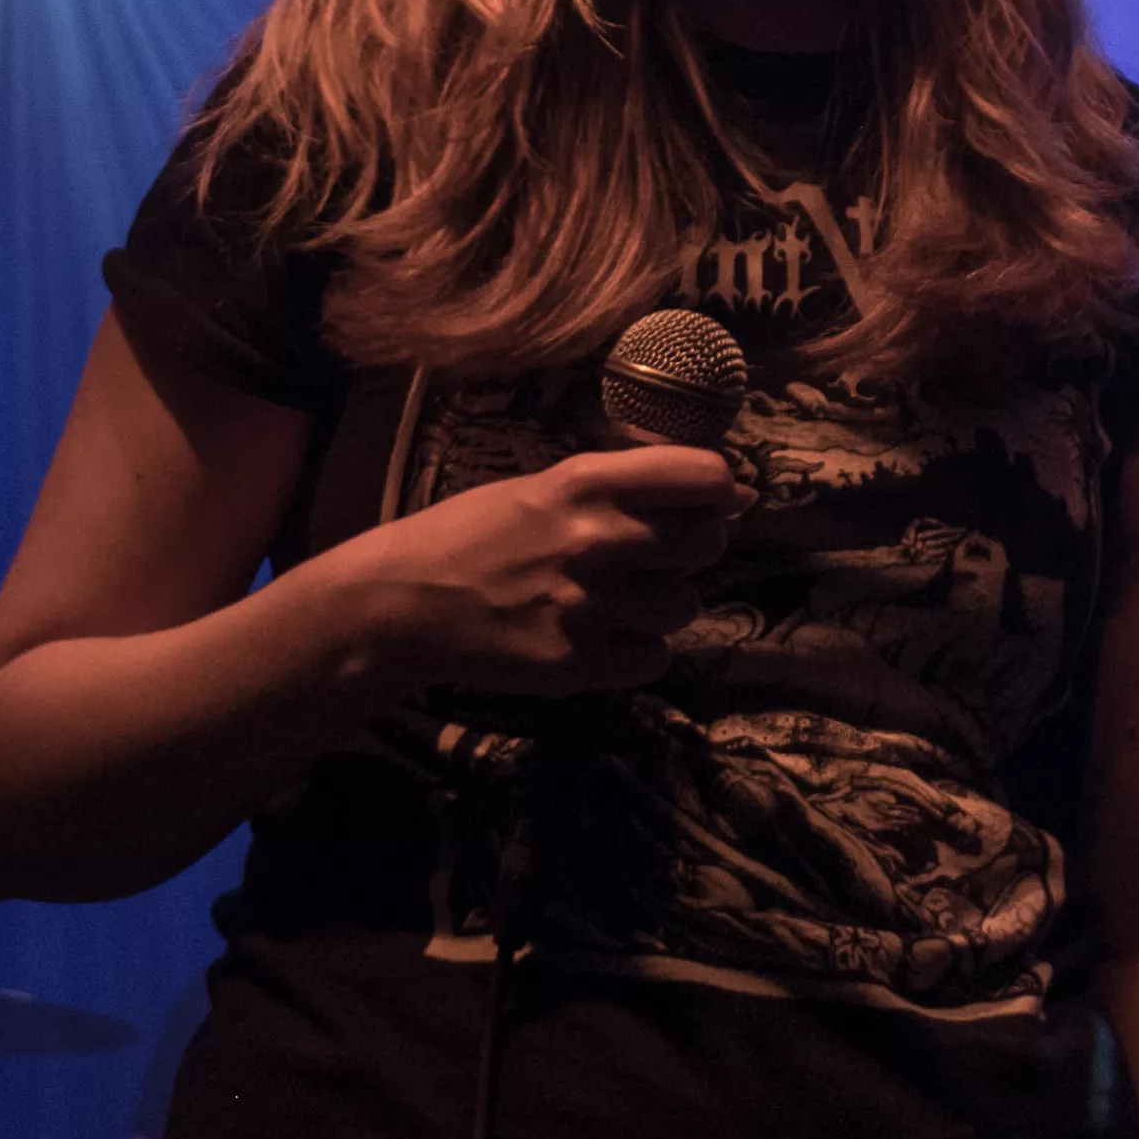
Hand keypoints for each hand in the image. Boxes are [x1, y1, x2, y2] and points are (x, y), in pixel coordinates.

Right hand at [340, 444, 753, 699]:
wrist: (401, 603)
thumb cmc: (473, 534)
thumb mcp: (546, 486)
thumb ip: (632, 486)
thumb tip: (737, 494)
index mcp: (585, 482)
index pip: (703, 474)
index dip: (720, 489)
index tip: (711, 501)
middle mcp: (595, 540)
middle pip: (706, 542)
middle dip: (689, 547)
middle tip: (649, 554)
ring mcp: (589, 606)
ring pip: (685, 604)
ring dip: (662, 602)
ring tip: (615, 598)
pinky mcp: (577, 663)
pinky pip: (655, 657)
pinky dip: (638, 650)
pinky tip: (601, 636)